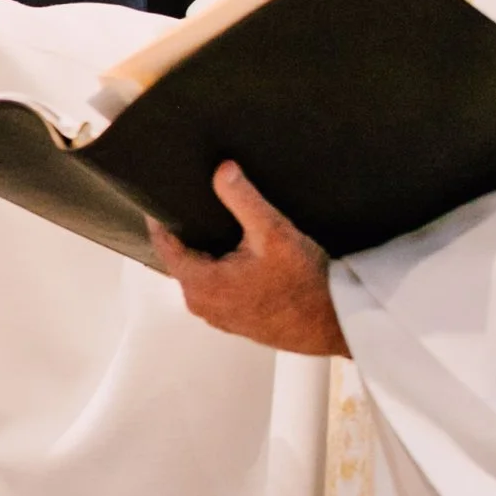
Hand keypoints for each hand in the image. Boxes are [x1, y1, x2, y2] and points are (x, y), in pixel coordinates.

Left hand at [150, 162, 347, 355]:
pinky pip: (216, 288)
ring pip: (199, 273)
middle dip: (188, 233)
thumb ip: (242, 199)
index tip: (161, 197)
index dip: (161, 218)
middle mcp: (201, 303)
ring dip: (207, 253)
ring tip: (222, 228)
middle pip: (181, 258)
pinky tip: (241, 257)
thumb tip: (222, 170)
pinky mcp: (234, 319)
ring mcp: (217, 315)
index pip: (164, 244)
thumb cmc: (306, 285)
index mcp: (199, 284)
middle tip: (199, 205)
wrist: (335, 324)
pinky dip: (221, 270)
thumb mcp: (273, 233)